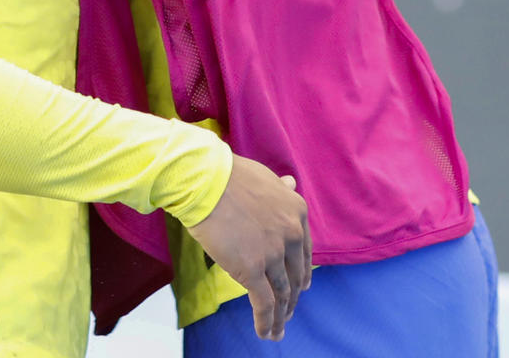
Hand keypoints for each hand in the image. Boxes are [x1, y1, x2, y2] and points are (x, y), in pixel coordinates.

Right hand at [189, 155, 312, 341]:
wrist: (203, 179)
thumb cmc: (226, 175)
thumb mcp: (264, 177)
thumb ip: (281, 187)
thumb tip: (291, 183)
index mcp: (297, 213)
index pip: (304, 253)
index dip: (302, 274)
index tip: (300, 288)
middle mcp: (291, 236)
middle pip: (295, 276)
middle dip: (292, 298)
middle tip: (287, 312)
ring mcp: (273, 254)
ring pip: (282, 294)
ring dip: (281, 316)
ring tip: (278, 329)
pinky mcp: (252, 269)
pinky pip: (265, 303)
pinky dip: (267, 322)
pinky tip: (266, 333)